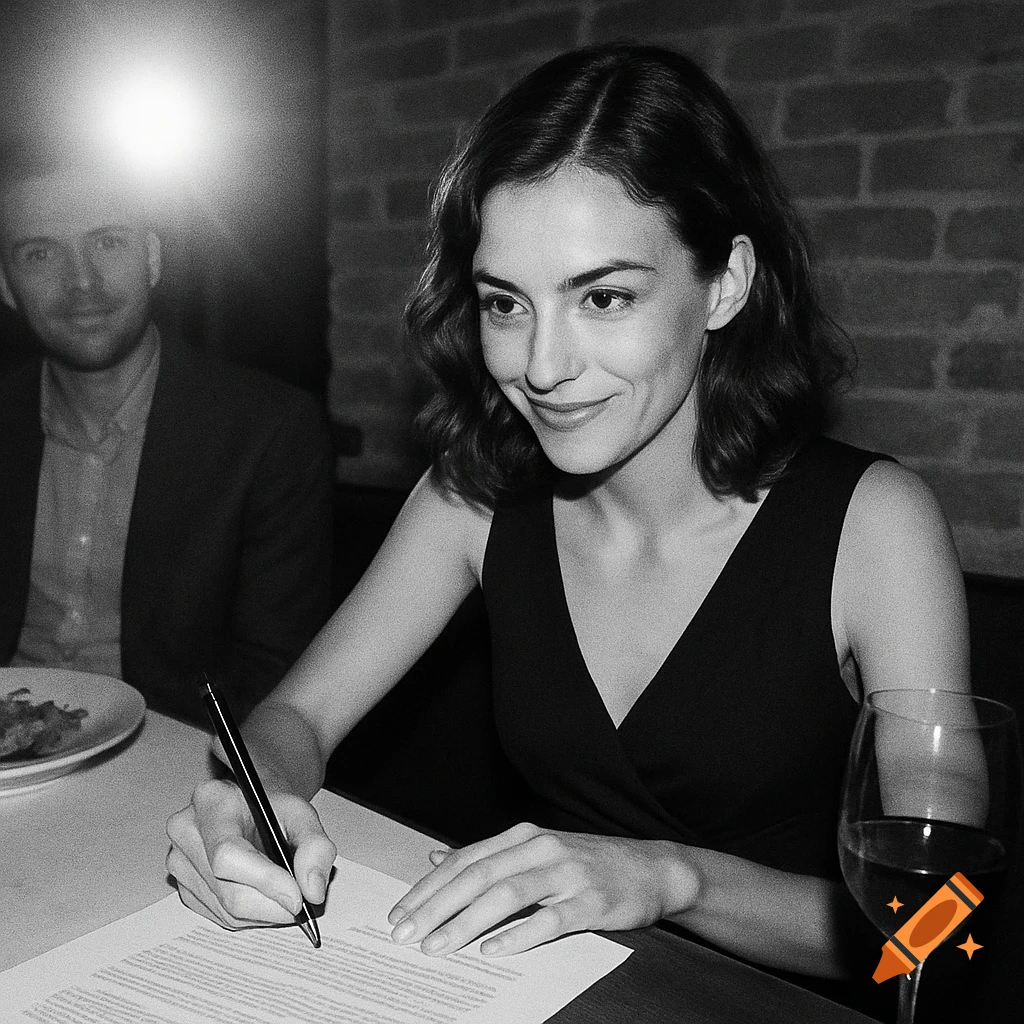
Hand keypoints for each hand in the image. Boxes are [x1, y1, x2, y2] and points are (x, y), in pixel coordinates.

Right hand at [165, 779, 336, 929]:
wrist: (253, 802)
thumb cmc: (272, 805)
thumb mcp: (303, 813)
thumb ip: (315, 846)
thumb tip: (312, 889)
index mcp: (211, 801)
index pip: (228, 854)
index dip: (265, 881)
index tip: (297, 897)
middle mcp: (187, 831)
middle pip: (227, 890)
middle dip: (271, 904)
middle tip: (301, 901)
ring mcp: (180, 860)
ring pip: (225, 910)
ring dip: (264, 912)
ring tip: (284, 892)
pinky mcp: (184, 886)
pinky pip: (219, 916)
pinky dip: (249, 915)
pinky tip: (264, 895)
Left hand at [386, 822, 698, 956]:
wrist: (651, 868)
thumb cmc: (587, 863)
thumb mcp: (535, 851)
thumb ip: (486, 856)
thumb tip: (437, 857)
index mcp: (522, 838)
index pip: (465, 861)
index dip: (429, 888)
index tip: (399, 915)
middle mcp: (540, 849)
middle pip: (478, 876)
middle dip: (436, 906)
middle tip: (406, 934)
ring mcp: (566, 873)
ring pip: (507, 895)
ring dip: (467, 922)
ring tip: (438, 946)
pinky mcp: (591, 901)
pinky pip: (549, 919)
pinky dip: (518, 935)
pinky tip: (493, 951)